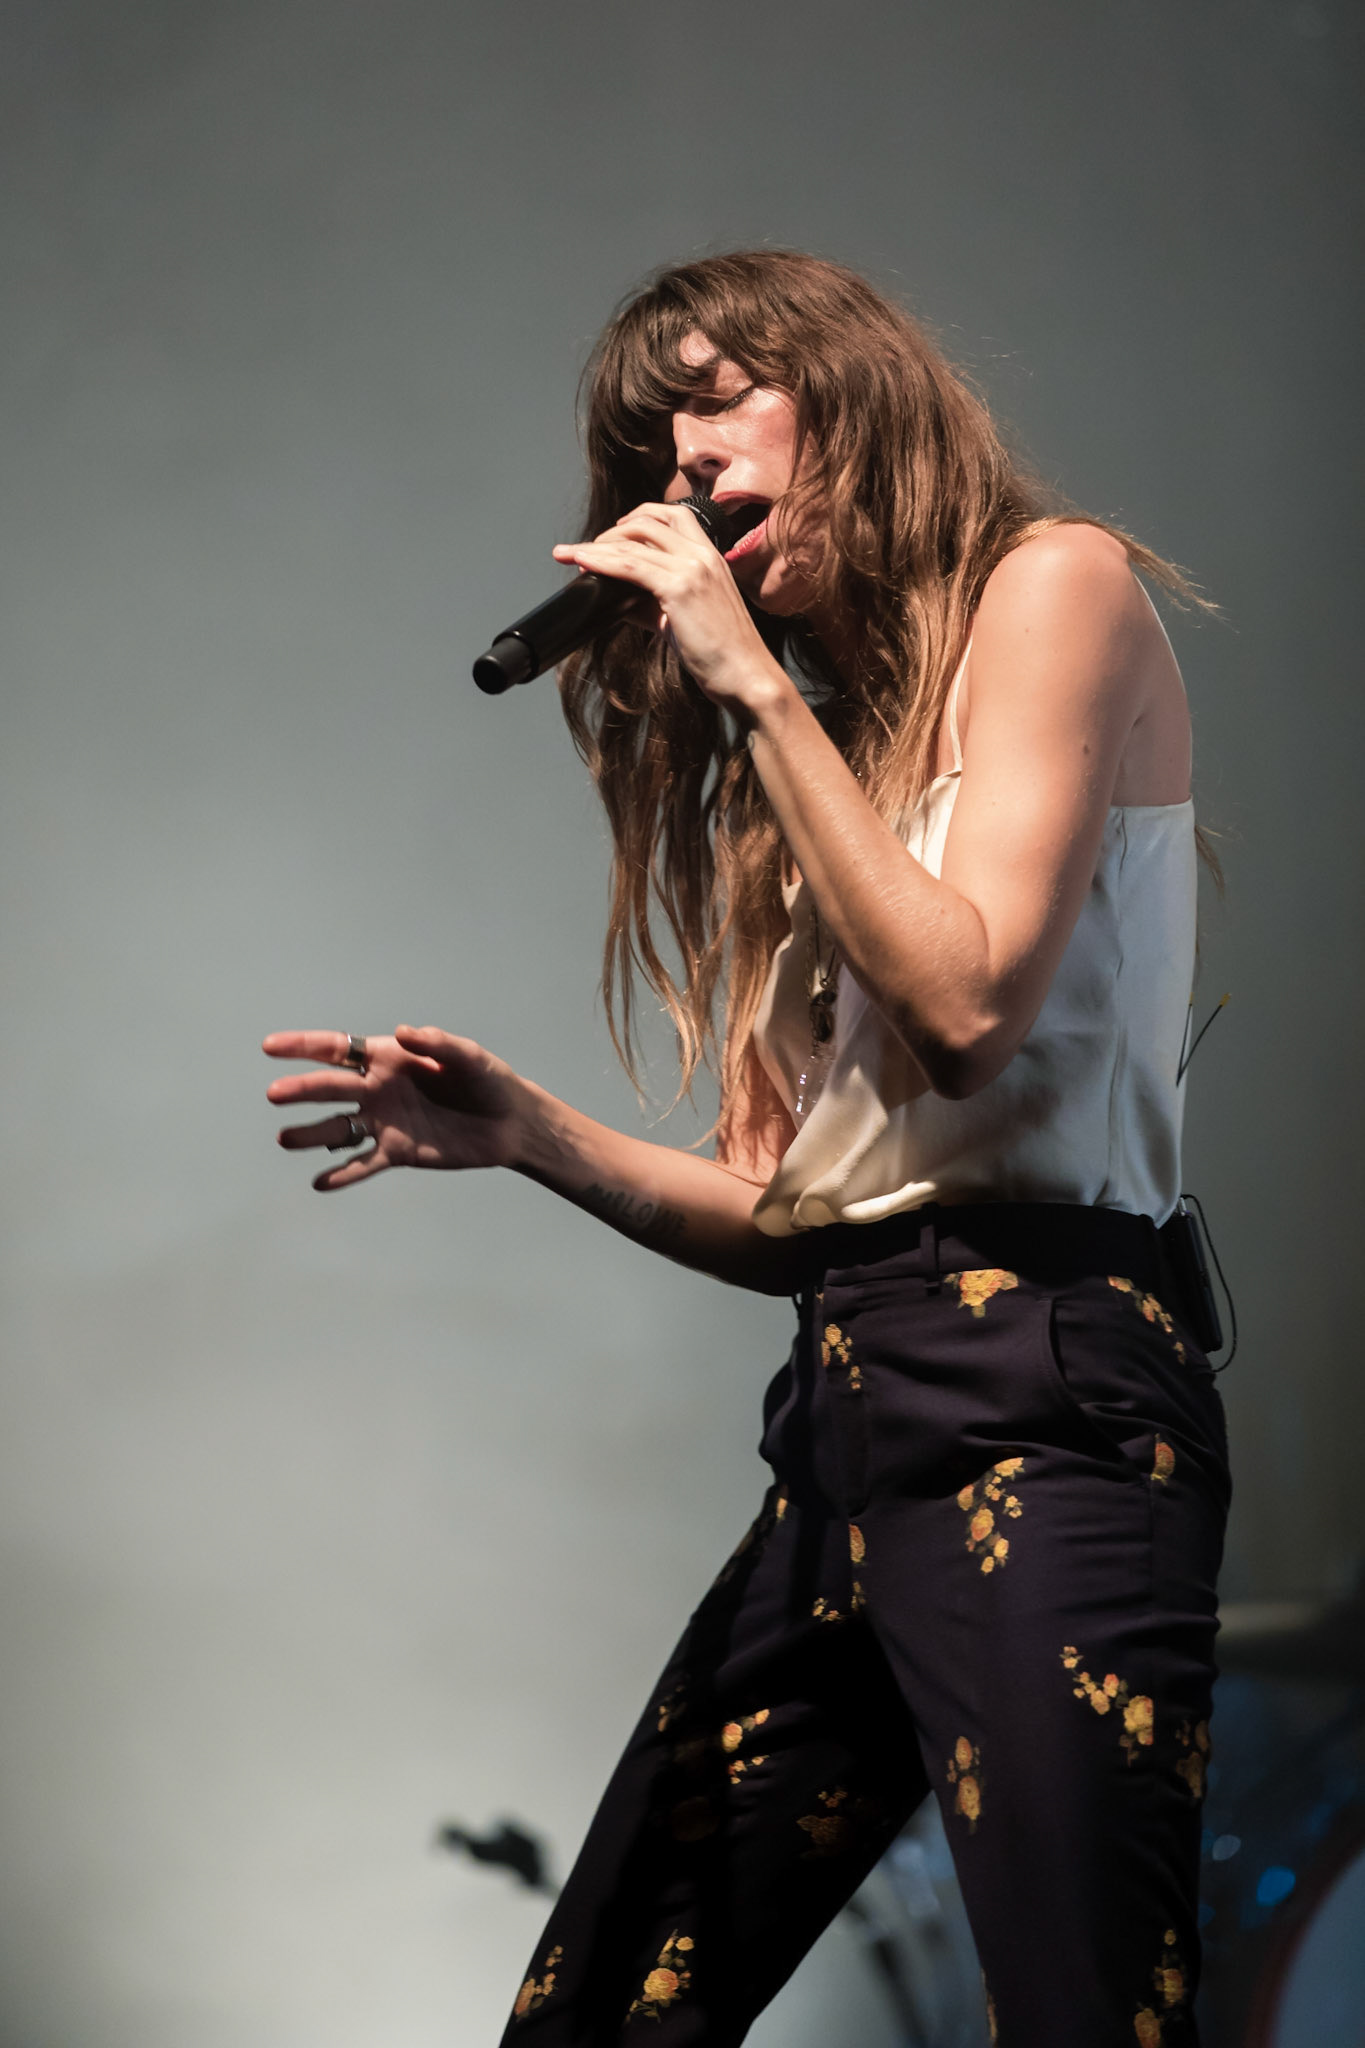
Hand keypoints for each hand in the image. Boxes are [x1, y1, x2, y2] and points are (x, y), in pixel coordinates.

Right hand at [263, 1026, 526, 1191]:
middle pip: (330, 1087)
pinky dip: (343, 1174)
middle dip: (301, 1089)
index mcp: (388, 1057)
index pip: (337, 1049)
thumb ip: (436, 1044)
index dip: (302, 1045)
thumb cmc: (488, 1080)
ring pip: (338, 1127)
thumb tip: (402, 1032)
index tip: (269, 1047)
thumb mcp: (468, 1057)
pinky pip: (363, 1163)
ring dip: (311, 1134)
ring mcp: (384, 1121)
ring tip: (286, 1140)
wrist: (509, 1123)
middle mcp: (377, 1088)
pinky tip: (321, 1183)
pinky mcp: (397, 1152)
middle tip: (275, 1095)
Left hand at [551, 503, 789, 714]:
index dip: (637, 520)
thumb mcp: (685, 619)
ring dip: (597, 545)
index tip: (613, 536)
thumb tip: (619, 602)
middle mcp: (703, 555)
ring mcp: (693, 568)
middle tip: (588, 550)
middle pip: (649, 520)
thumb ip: (654, 604)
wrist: (747, 677)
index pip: (672, 516)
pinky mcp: (680, 587)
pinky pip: (630, 565)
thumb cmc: (722, 654)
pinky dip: (601, 561)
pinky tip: (582, 562)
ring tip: (571, 554)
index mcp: (711, 556)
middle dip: (612, 530)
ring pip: (634, 541)